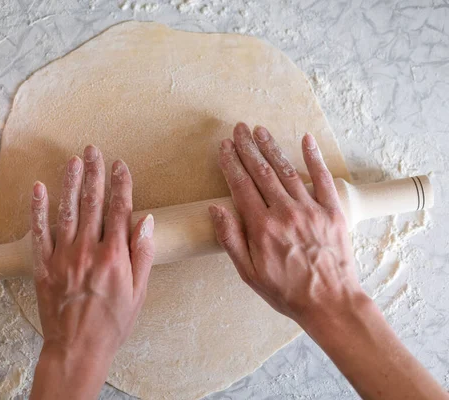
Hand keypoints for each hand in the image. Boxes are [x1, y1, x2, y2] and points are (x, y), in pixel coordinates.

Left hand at [29, 146, 153, 399]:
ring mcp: (63, 256)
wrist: (77, 349)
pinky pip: (39, 233)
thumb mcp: (139, 292)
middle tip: (93, 150)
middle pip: (92, 203)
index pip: (120, 210)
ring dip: (70, 183)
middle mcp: (88, 250)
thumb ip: (142, 254)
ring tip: (73, 160)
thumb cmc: (112, 324)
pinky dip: (38, 210)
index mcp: (114, 256)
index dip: (121, 184)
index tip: (120, 165)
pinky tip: (39, 189)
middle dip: (94, 173)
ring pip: (67, 211)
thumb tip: (146, 221)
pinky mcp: (44, 266)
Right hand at [209, 123, 363, 326]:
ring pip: (287, 171)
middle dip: (248, 148)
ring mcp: (310, 210)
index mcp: (262, 227)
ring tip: (260, 131)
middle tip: (239, 129)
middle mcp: (285, 213)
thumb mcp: (248, 273)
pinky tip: (306, 140)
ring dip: (272, 148)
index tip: (224, 147)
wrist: (330, 303)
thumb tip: (216, 209)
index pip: (241, 186)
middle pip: (262, 172)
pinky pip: (323, 179)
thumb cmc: (286, 291)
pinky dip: (314, 158)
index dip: (231, 163)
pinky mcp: (332, 212)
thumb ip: (230, 239)